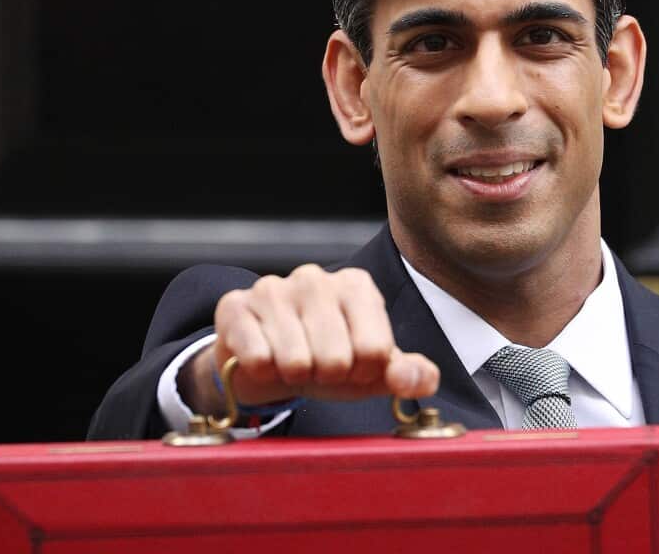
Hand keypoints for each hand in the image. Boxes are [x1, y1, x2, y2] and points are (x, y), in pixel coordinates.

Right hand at [194, 265, 439, 409]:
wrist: (263, 361)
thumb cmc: (324, 361)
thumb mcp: (370, 372)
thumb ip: (406, 375)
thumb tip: (423, 380)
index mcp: (356, 286)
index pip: (376, 351)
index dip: (363, 373)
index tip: (351, 366)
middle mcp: (315, 277)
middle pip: (336, 359)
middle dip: (326, 377)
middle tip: (316, 366)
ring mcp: (273, 288)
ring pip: (296, 361)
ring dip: (294, 376)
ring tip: (291, 363)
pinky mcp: (234, 306)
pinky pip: (257, 358)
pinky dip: (261, 372)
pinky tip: (262, 359)